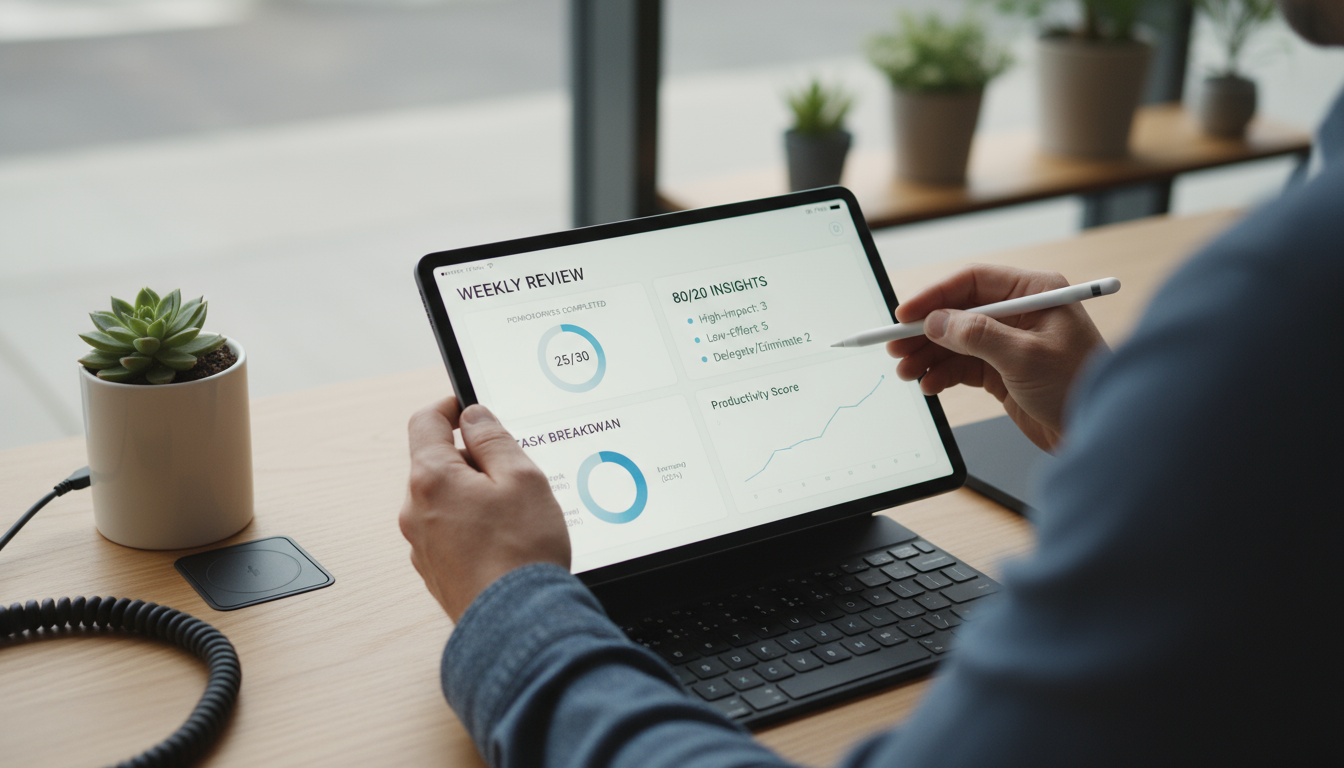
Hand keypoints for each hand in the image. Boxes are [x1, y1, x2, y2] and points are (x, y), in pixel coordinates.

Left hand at [399, 398, 570, 621]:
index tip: (470, 406)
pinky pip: (450, 533)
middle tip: (514, 472)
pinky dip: (473, 527)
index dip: (451, 406)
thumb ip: (494, 439)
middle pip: (437, 463)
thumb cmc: (522, 552)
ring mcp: (421, 545)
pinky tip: (507, 542)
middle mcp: (415, 511)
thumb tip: (474, 416)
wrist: (516, 625)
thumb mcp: (522, 478)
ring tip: (516, 514)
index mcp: (431, 479)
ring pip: (445, 500)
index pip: (426, 422)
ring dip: (474, 496)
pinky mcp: (435, 571)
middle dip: (473, 459)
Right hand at [887, 265, 1106, 451]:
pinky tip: (930, 384)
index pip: (973, 282)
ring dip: (929, 355)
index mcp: (1034, 293)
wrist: (1096, 433)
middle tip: (896, 347)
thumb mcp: (1024, 356)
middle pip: (959, 312)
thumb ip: (977, 335)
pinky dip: (943, 374)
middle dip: (925, 331)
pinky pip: (963, 365)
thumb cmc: (1079, 386)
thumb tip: (937, 322)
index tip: (905, 314)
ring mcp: (1011, 342)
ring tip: (907, 371)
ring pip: (956, 341)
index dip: (935, 296)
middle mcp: (1021, 312)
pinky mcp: (1004, 370)